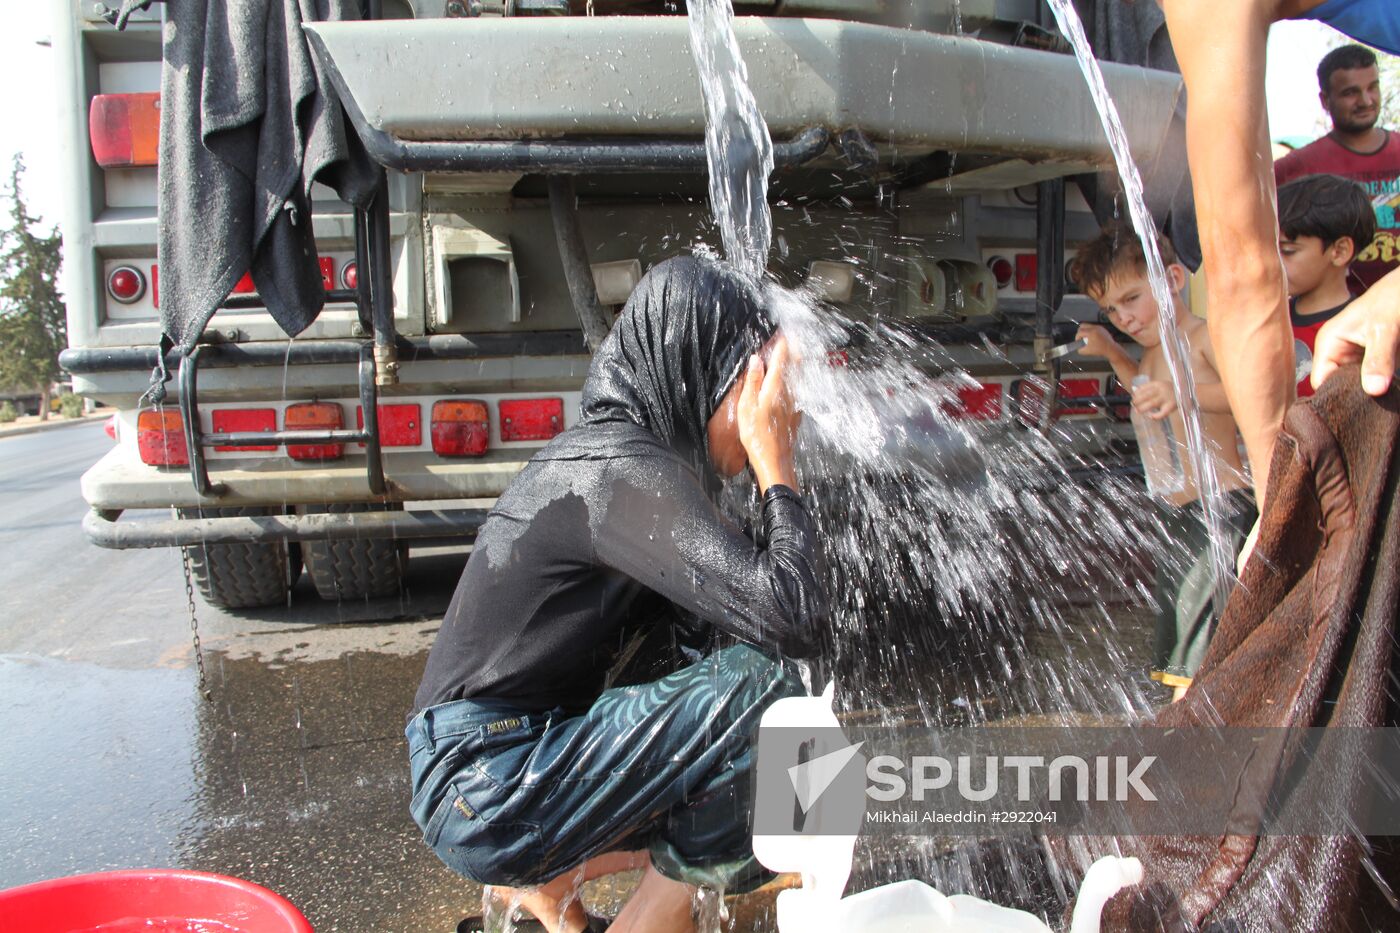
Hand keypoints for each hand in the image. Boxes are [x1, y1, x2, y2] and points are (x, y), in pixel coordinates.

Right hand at [738, 336, 800, 491]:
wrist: (775, 460)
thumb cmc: (757, 436)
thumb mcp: (746, 407)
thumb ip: (752, 381)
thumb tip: (756, 360)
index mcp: (776, 387)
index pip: (782, 359)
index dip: (783, 343)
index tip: (785, 332)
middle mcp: (790, 392)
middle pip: (797, 364)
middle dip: (796, 348)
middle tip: (795, 336)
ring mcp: (796, 402)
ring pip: (800, 375)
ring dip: (799, 361)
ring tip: (798, 350)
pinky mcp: (798, 412)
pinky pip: (800, 387)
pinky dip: (798, 377)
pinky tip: (796, 378)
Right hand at [1076, 323, 1116, 358]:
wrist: (1110, 348)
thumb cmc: (1099, 350)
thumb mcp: (1087, 351)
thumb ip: (1080, 349)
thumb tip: (1078, 346)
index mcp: (1090, 333)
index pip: (1079, 332)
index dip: (1077, 337)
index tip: (1078, 341)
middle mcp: (1094, 328)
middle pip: (1082, 325)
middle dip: (1080, 331)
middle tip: (1081, 337)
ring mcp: (1098, 327)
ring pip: (1088, 325)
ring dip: (1085, 331)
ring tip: (1087, 338)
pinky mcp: (1101, 328)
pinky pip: (1093, 327)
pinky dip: (1091, 331)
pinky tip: (1093, 337)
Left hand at [1132, 380, 1176, 420]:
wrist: (1188, 392)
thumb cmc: (1171, 390)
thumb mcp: (1161, 386)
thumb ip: (1149, 388)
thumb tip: (1134, 391)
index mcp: (1158, 384)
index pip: (1144, 387)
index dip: (1137, 393)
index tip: (1133, 397)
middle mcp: (1162, 390)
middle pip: (1147, 395)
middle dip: (1138, 400)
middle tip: (1133, 404)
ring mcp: (1167, 398)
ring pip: (1152, 403)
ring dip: (1143, 407)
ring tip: (1137, 410)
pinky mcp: (1171, 406)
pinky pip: (1163, 413)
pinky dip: (1156, 415)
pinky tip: (1151, 416)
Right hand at [1310, 273, 1399, 395]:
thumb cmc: (1393, 299)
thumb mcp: (1385, 329)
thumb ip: (1379, 359)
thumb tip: (1374, 390)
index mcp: (1329, 343)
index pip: (1320, 381)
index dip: (1334, 396)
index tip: (1353, 408)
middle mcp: (1337, 352)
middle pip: (1336, 385)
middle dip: (1353, 396)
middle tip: (1372, 405)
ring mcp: (1355, 357)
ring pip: (1355, 385)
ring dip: (1369, 392)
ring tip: (1381, 401)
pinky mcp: (1372, 361)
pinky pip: (1371, 380)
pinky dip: (1380, 387)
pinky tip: (1389, 394)